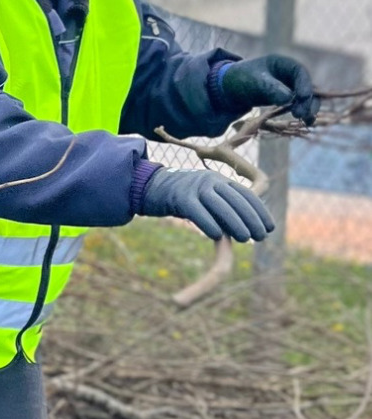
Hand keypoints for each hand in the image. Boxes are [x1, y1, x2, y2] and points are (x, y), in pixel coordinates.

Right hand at [139, 168, 273, 241]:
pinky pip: (198, 212)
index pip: (246, 194)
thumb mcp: (206, 197)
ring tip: (244, 239)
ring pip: (220, 206)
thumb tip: (245, 228)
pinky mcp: (180, 198)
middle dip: (251, 219)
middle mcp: (210, 180)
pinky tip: (218, 236)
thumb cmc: (182, 198)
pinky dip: (209, 224)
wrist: (150, 187)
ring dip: (235, 223)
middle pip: (236, 200)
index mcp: (220, 179)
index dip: (260, 211)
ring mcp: (194, 187)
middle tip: (260, 237)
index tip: (269, 227)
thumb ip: (223, 208)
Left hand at [220, 54, 316, 124]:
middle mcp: (292, 75)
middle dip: (307, 100)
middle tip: (301, 114)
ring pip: (306, 98)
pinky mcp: (288, 99)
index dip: (304, 85)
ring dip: (308, 108)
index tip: (304, 98)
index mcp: (285, 64)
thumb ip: (271, 88)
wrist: (230, 89)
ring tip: (307, 121)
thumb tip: (288, 98)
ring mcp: (292, 87)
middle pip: (307, 86)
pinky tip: (306, 123)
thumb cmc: (242, 79)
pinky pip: (299, 105)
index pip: (300, 73)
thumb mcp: (255, 81)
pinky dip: (303, 113)